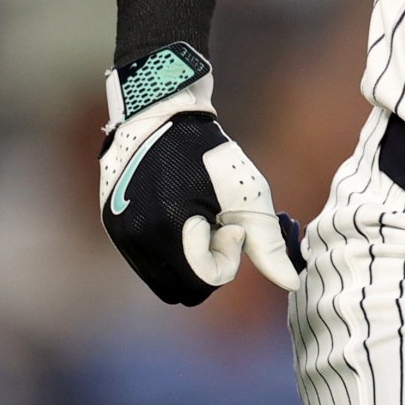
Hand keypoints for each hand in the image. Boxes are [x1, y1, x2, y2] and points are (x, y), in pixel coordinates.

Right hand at [98, 43, 304, 303]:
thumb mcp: (246, 194)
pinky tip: (178, 216)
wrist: (160, 114)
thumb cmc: (210, 152)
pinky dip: (167, 251)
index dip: (226, 258)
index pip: (204, 282)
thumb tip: (291, 284)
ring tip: (196, 220)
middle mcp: (138, 238)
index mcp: (169, 229)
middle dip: (205, 265)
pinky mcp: (113, 227)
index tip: (229, 224)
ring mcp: (121, 234)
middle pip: (184, 291)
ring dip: (186, 261)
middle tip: (214, 226)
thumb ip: (267, 244)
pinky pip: (145, 263)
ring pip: (163, 281)